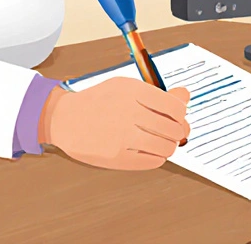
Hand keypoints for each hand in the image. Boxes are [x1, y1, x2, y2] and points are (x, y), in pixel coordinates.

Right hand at [39, 78, 189, 169]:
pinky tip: (148, 149)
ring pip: (167, 147)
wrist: (65, 119)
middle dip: (178, 131)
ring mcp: (123, 137)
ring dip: (169, 145)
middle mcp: (129, 113)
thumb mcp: (127, 87)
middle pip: (174, 129)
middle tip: (172, 131)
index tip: (176, 116)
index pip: (176, 107)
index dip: (181, 114)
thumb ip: (158, 93)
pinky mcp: (117, 158)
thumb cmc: (99, 102)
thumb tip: (185, 96)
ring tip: (159, 140)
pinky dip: (157, 157)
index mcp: (133, 91)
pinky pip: (154, 162)